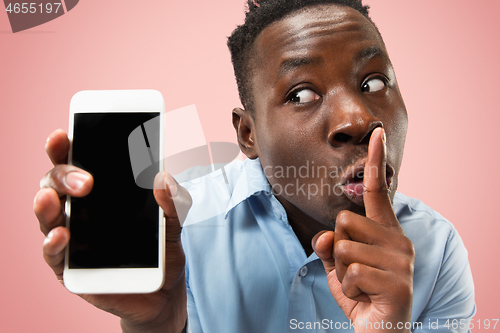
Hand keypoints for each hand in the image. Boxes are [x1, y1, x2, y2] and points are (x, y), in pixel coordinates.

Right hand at [33, 129, 189, 332]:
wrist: (163, 289)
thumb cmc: (162, 248)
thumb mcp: (174, 221)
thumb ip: (174, 201)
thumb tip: (165, 179)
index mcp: (101, 192)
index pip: (77, 162)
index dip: (65, 147)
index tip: (63, 133)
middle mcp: (81, 210)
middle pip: (57, 184)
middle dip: (64, 175)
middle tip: (85, 181)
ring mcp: (72, 238)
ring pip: (48, 215)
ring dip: (47, 205)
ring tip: (52, 198)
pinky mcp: (70, 268)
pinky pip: (52, 254)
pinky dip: (52, 243)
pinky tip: (63, 234)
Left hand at [312, 128, 414, 332]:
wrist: (379, 332)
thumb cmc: (360, 296)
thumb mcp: (337, 268)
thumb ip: (329, 247)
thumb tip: (326, 236)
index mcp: (385, 232)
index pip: (378, 191)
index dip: (376, 162)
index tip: (376, 133)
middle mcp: (398, 240)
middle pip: (344, 221)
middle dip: (337, 248)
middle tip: (352, 271)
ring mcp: (401, 261)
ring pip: (343, 247)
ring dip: (340, 271)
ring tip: (359, 285)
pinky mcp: (398, 283)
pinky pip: (349, 273)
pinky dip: (347, 289)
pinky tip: (363, 298)